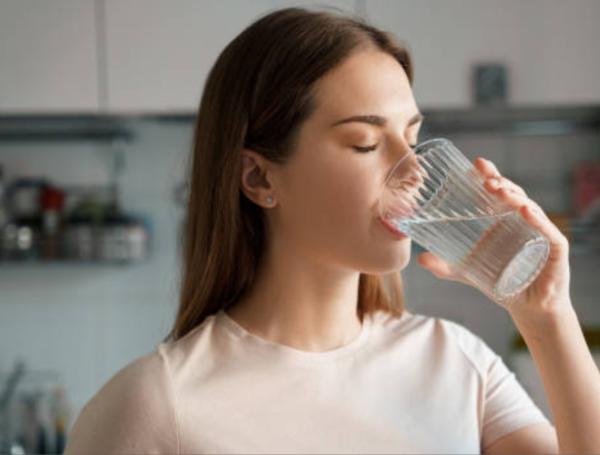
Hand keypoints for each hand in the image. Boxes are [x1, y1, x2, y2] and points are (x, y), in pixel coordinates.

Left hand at [416, 157, 572, 322]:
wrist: (529, 306)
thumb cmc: (502, 282)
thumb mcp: (467, 272)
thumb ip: (445, 266)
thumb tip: (420, 258)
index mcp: (504, 220)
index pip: (498, 191)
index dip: (490, 176)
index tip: (477, 163)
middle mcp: (524, 220)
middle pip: (513, 194)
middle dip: (500, 183)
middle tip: (484, 178)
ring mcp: (540, 232)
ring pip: (529, 207)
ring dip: (514, 197)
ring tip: (499, 190)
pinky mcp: (555, 248)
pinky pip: (547, 230)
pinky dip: (537, 219)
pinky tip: (525, 211)